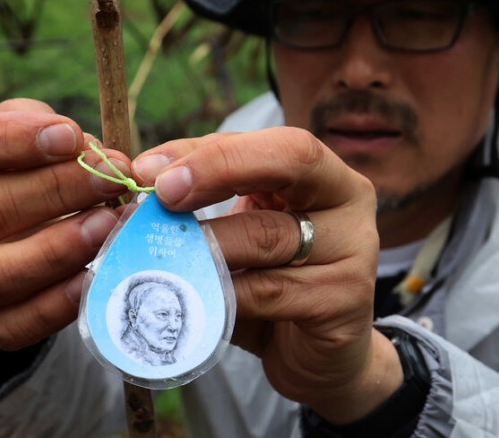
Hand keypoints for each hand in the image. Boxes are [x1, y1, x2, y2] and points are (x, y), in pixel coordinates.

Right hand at [0, 99, 130, 349]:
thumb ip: (33, 127)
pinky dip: (57, 301)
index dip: (12, 142)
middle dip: (54, 190)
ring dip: (58, 248)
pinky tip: (95, 274)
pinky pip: (10, 325)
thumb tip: (86, 149)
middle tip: (109, 177)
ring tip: (108, 222)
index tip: (70, 135)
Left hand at [132, 128, 402, 422]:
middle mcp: (348, 200)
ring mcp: (354, 251)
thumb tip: (145, 176)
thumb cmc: (270, 280)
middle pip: (291, 161)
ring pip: (267, 235)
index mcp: (323, 172)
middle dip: (216, 170)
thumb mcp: (241, 228)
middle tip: (161, 193)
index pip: (271, 142)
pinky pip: (269, 292)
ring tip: (161, 253)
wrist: (317, 356)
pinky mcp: (343, 303)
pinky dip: (222, 293)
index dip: (212, 152)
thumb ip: (206, 196)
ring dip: (205, 243)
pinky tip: (192, 297)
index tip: (150, 170)